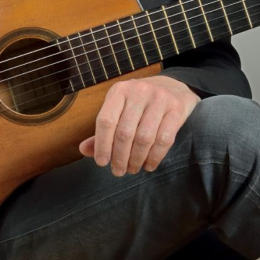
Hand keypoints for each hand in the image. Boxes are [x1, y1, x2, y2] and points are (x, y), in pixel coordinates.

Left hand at [79, 77, 199, 175]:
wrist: (172, 87)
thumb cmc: (139, 103)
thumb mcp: (119, 108)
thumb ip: (104, 129)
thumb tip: (83, 150)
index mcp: (119, 91)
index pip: (106, 120)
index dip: (102, 145)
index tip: (102, 163)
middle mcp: (138, 91)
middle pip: (125, 132)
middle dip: (120, 157)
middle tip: (118, 171)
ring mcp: (159, 98)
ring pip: (144, 138)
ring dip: (136, 159)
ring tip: (132, 169)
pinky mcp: (176, 108)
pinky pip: (164, 139)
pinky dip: (154, 157)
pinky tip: (149, 165)